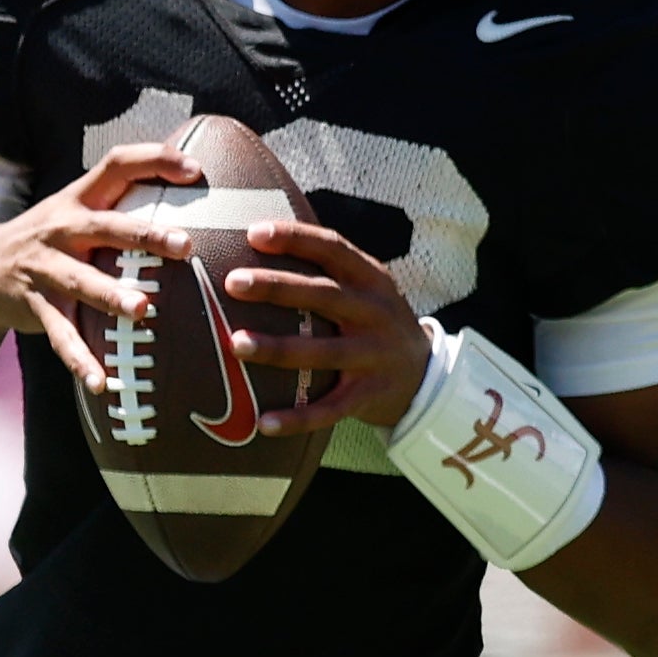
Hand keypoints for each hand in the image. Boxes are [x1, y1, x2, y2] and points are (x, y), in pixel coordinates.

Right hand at [0, 140, 194, 397]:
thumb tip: (187, 187)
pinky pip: (60, 335)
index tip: (195, 170)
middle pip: (106, 226)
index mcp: (78, 199)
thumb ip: (119, 200)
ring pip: (82, 281)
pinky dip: (80, 360)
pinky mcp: (35, 305)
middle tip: (184, 246)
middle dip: (145, 235)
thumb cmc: (51, 236)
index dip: (155, 160)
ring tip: (142, 311)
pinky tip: (101, 382)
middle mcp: (61, 229)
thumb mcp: (74, 208)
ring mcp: (46, 268)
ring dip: (111, 296)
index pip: (117, 164)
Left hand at [220, 217, 427, 436]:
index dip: (295, 238)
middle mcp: (374, 313)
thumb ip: (326, 269)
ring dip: (278, 348)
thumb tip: (257, 238)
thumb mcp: (365, 287)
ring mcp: (373, 356)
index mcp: (371, 279)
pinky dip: (298, 418)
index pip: (333, 248)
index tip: (254, 233)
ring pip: (323, 352)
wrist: (424, 375)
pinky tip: (265, 423)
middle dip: (277, 287)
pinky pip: (330, 409)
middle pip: (324, 296)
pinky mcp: (368, 395)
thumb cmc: (373, 321)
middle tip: (233, 282)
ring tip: (236, 344)